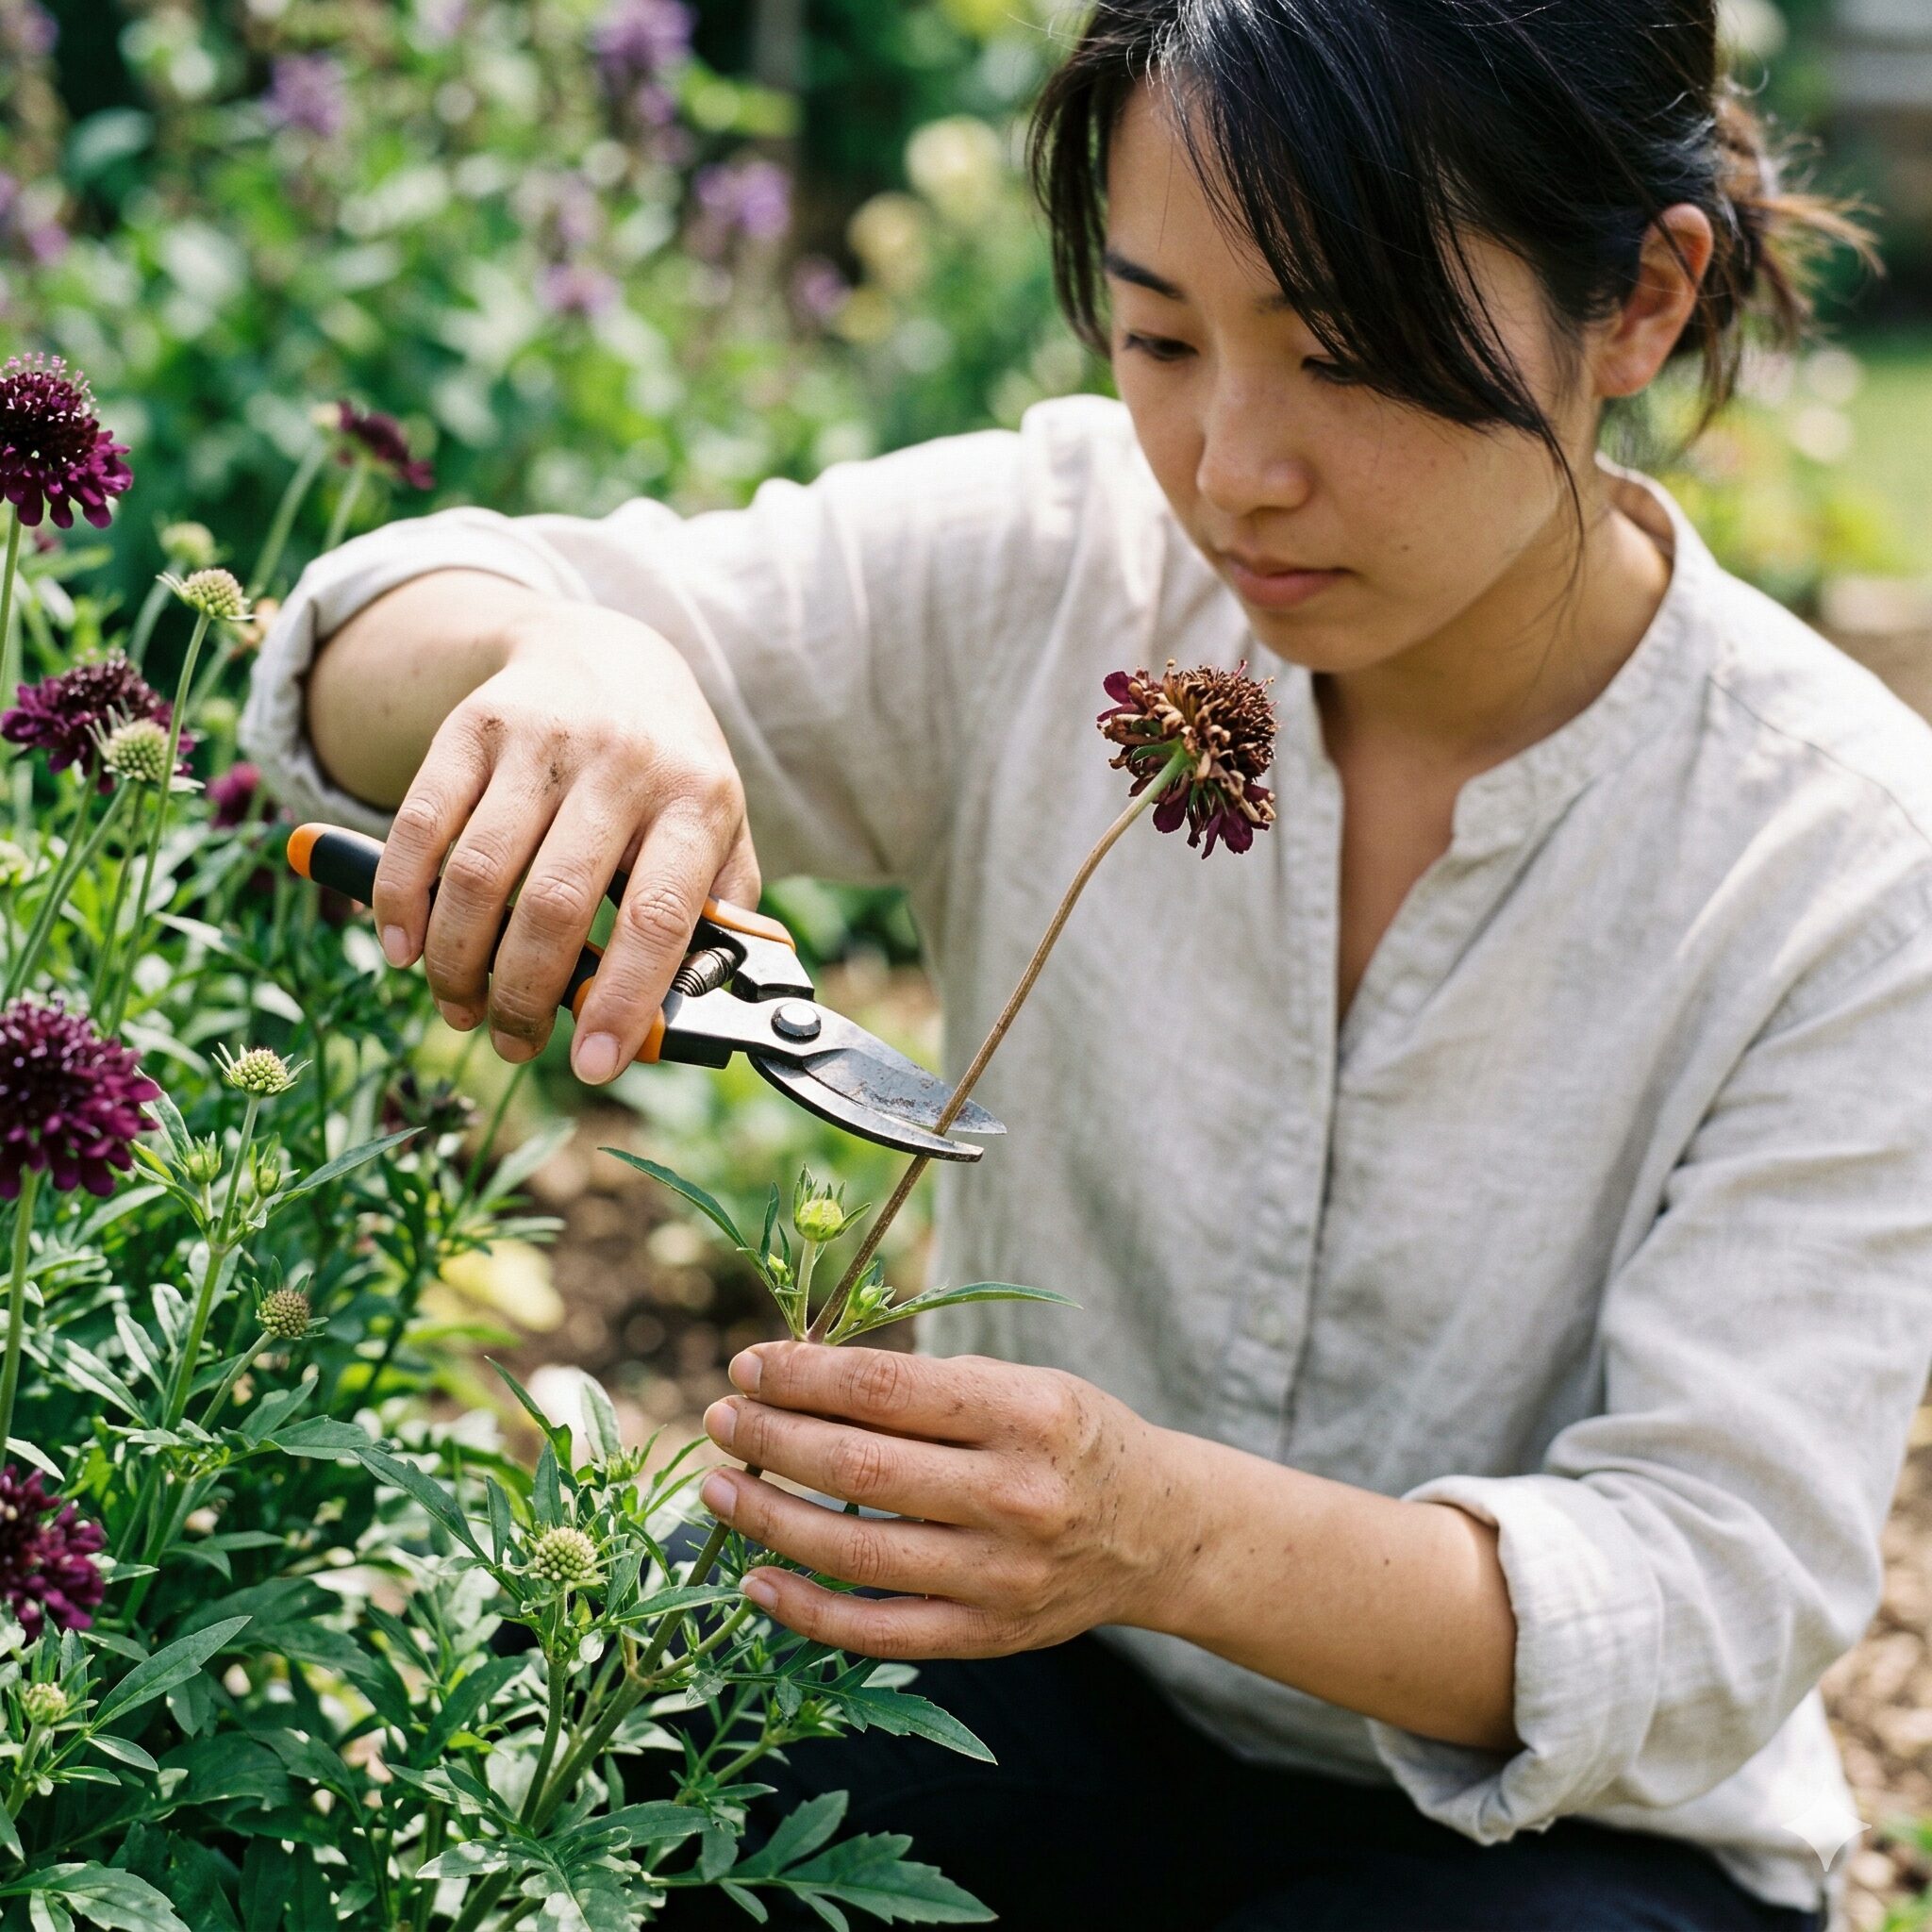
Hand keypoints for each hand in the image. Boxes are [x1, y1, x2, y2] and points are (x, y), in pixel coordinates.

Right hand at [367, 597, 759, 1082]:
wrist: (608, 653)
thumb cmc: (670, 774)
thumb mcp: (722, 831)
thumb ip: (720, 918)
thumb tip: (691, 1014)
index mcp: (697, 798)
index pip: (656, 914)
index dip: (623, 998)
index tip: (597, 1065)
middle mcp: (620, 762)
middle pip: (554, 904)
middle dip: (524, 996)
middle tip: (514, 1043)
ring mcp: (542, 740)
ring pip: (478, 874)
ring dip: (458, 964)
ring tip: (462, 1009)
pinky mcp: (472, 727)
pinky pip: (420, 826)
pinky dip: (400, 900)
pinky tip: (406, 950)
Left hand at [699, 1343, 1179, 1658]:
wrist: (1156, 1531)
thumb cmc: (1069, 1436)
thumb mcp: (1020, 1384)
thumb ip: (924, 1386)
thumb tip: (799, 1376)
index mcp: (1026, 1413)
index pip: (886, 1392)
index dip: (804, 1376)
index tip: (750, 1363)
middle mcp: (1015, 1496)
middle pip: (860, 1470)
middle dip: (772, 1438)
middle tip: (721, 1417)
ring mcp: (1000, 1576)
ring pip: (855, 1552)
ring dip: (769, 1518)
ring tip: (716, 1489)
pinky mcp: (986, 1635)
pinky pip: (876, 1633)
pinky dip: (805, 1611)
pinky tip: (755, 1580)